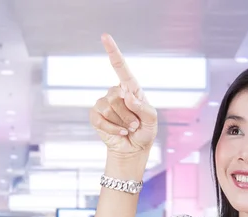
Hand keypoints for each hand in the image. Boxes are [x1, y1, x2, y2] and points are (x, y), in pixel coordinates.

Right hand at [89, 34, 157, 156]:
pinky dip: (113, 129)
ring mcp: (104, 103)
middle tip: (135, 125)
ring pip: (109, 108)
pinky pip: (101, 120)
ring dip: (122, 122)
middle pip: (117, 96)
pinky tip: (120, 133)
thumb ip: (143, 108)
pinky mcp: (95, 116)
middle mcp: (116, 93)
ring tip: (128, 128)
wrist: (134, 149)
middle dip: (129, 115)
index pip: (121, 69)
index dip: (113, 52)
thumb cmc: (144, 132)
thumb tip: (127, 96)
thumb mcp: (151, 121)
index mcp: (131, 90)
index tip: (105, 37)